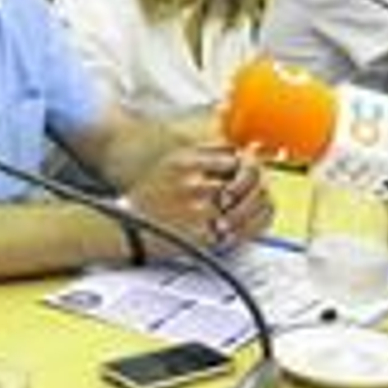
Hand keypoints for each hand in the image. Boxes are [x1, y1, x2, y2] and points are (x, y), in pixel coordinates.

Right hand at [125, 145, 271, 249]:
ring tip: (249, 211)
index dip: (248, 166)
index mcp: (184, 161)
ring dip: (253, 209)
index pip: (234, 157)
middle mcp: (191, 182)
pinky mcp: (200, 235)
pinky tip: (245, 226)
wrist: (128, 227)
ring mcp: (196, 210)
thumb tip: (245, 152)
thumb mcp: (171, 163)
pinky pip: (238, 231)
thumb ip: (206, 154)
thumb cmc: (152, 196)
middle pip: (245, 180)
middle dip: (256, 188)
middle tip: (259, 193)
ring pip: (245, 206)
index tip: (250, 172)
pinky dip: (248, 229)